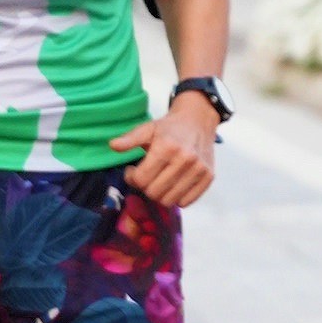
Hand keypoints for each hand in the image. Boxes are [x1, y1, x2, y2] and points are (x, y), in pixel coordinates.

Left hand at [110, 89, 220, 210]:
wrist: (198, 120)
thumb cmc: (169, 127)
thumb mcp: (147, 129)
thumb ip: (129, 139)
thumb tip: (113, 146)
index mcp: (166, 147)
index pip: (141, 179)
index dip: (132, 178)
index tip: (133, 171)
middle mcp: (185, 159)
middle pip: (154, 193)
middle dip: (145, 187)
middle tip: (146, 177)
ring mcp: (198, 169)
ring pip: (169, 201)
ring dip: (160, 194)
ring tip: (159, 181)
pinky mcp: (208, 177)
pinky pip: (186, 202)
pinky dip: (177, 197)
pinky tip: (174, 184)